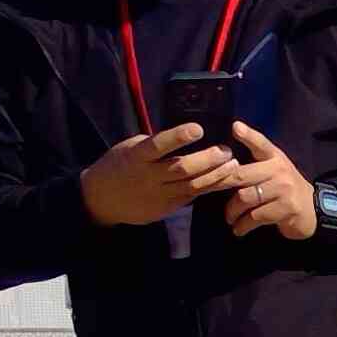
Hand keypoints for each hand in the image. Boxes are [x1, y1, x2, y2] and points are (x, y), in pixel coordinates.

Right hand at [79, 127, 238, 227]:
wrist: (102, 200)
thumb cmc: (119, 165)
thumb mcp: (130, 148)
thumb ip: (154, 144)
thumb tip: (183, 135)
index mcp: (137, 156)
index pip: (158, 145)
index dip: (178, 137)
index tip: (198, 128)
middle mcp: (149, 176)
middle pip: (182, 168)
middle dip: (207, 159)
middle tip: (226, 150)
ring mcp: (160, 194)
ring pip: (192, 185)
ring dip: (216, 175)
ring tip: (234, 164)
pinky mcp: (168, 207)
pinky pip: (193, 196)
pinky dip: (211, 187)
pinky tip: (227, 179)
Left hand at [219, 123, 317, 239]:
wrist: (313, 210)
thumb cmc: (285, 189)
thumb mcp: (274, 170)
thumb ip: (254, 164)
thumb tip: (221, 161)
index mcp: (275, 158)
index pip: (261, 143)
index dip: (248, 135)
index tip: (235, 127)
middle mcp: (279, 170)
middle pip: (242, 174)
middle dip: (221, 185)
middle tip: (208, 192)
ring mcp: (284, 189)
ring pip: (246, 198)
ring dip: (232, 210)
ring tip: (229, 217)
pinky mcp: (286, 208)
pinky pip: (256, 216)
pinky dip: (243, 225)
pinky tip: (239, 229)